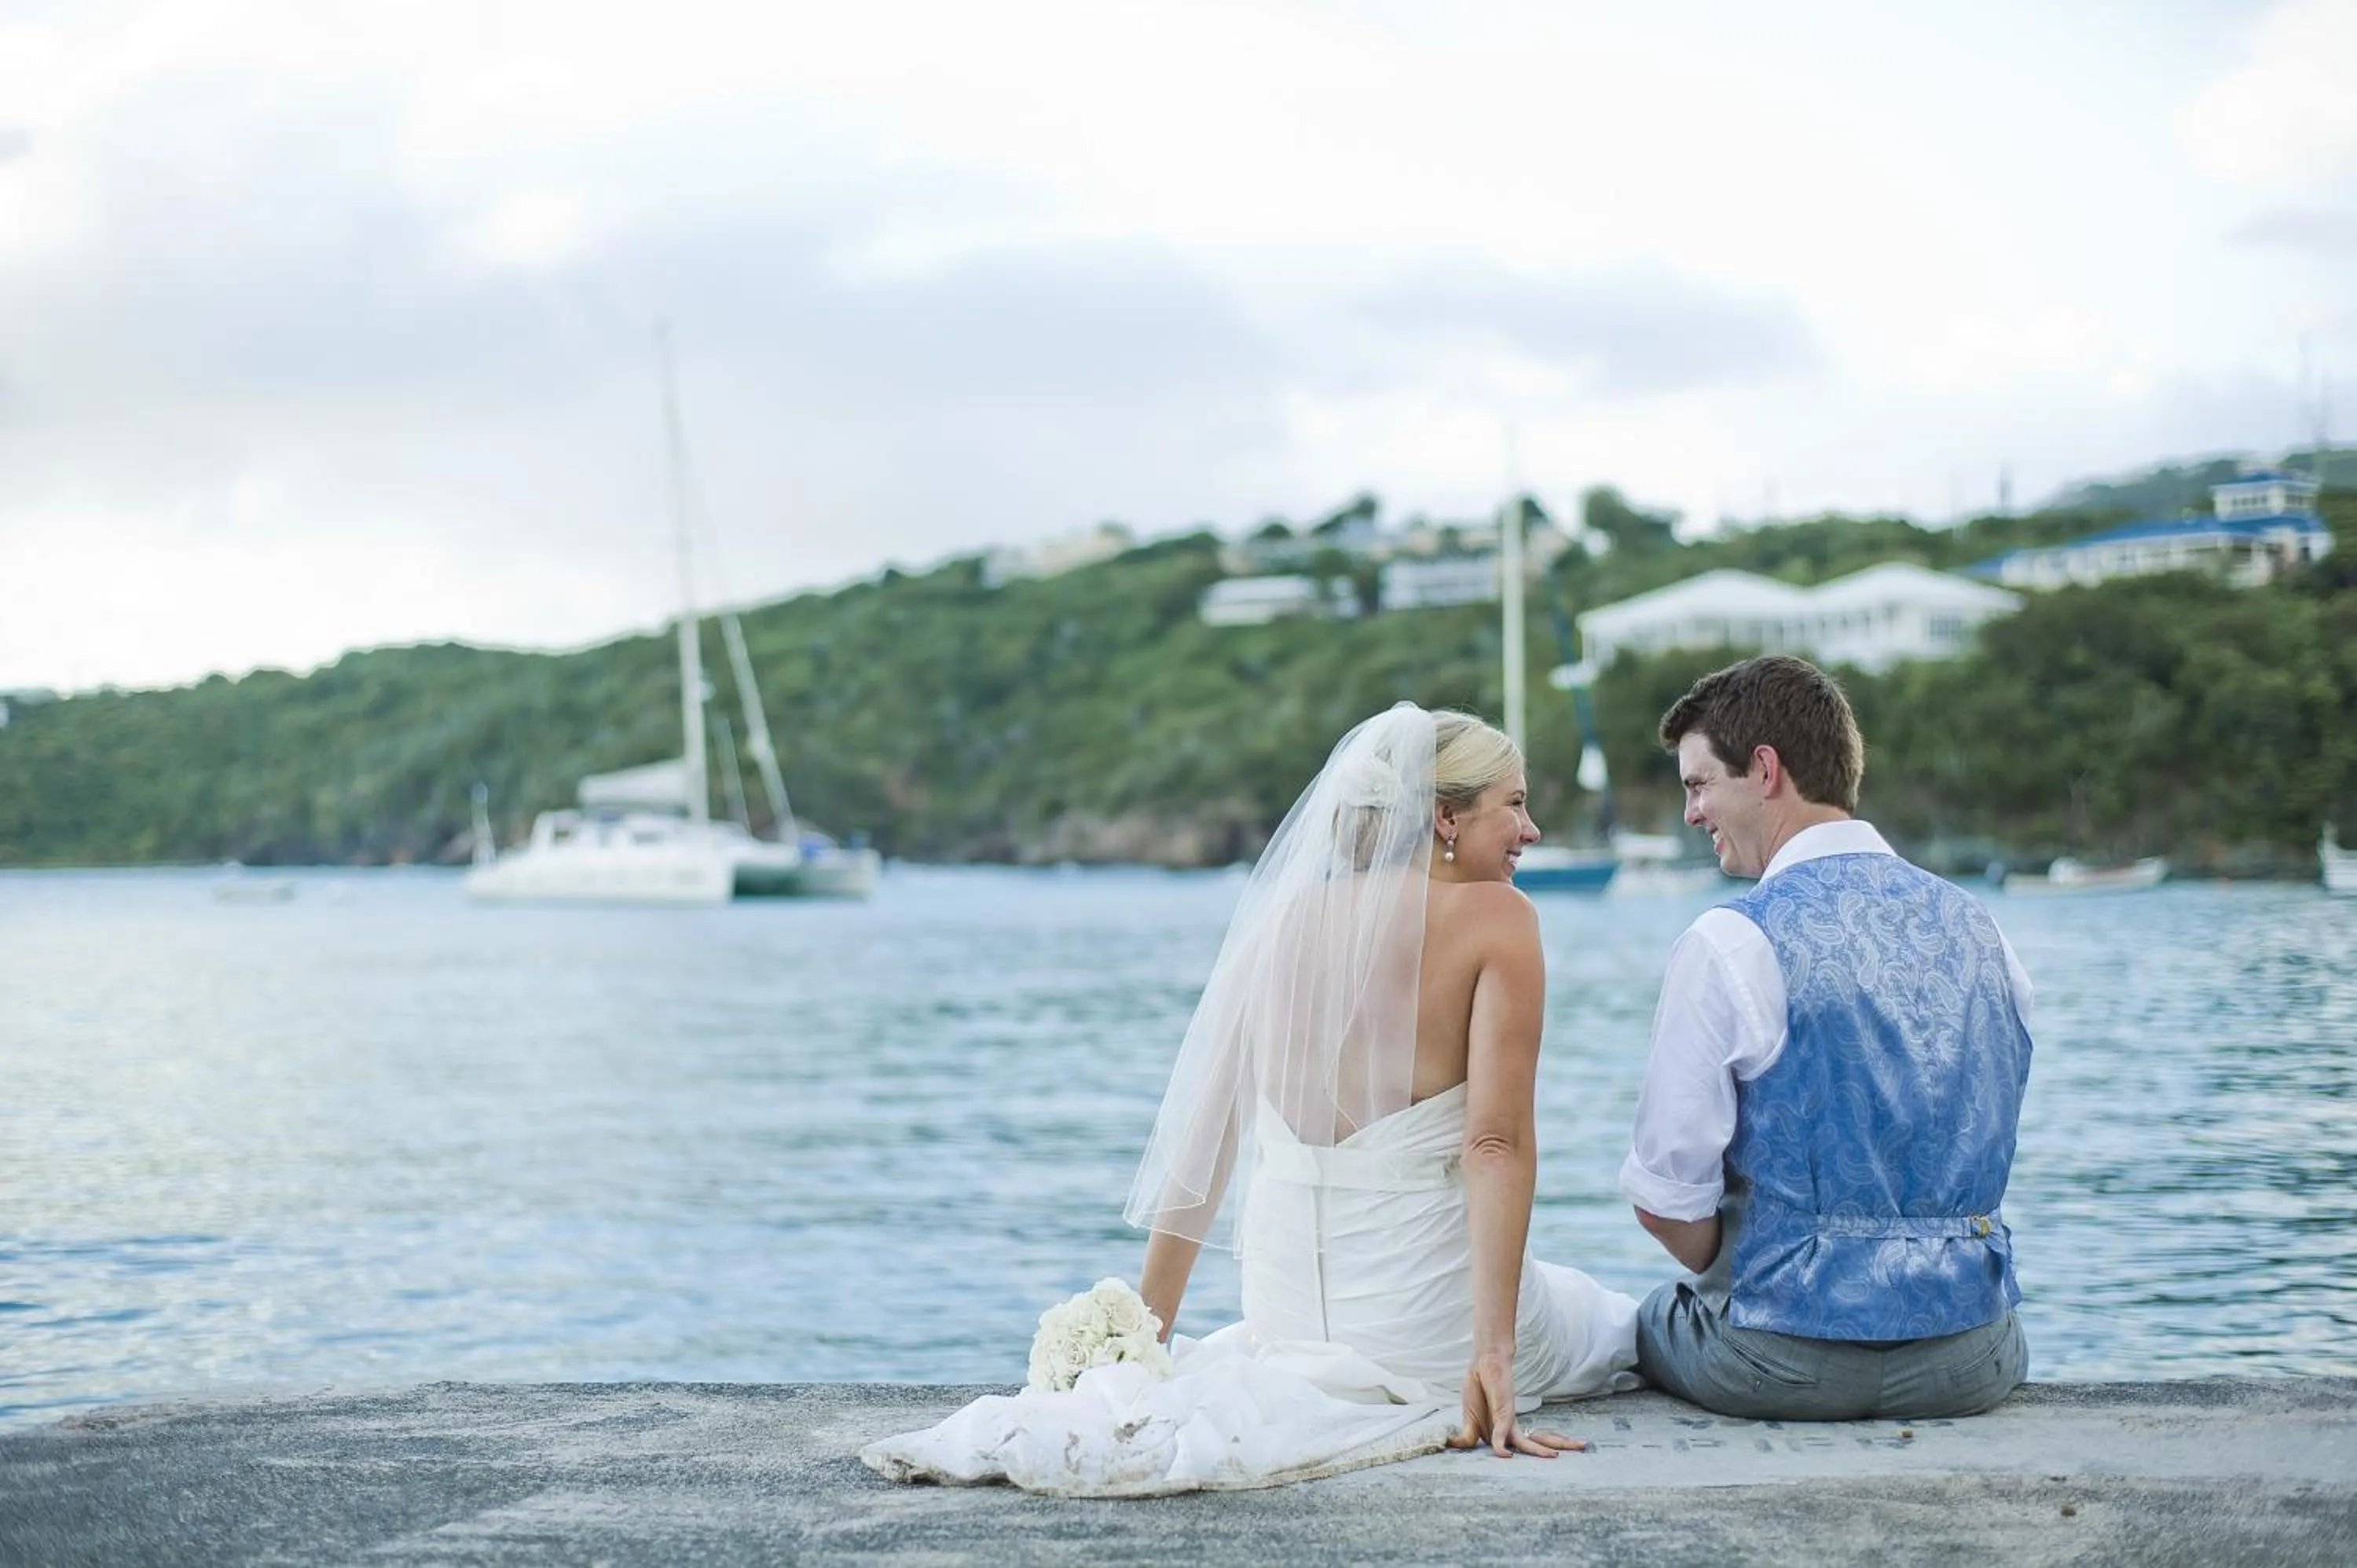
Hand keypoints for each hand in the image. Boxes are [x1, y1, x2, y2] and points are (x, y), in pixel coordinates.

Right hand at [1445, 1351, 1592, 1458]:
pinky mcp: (1502, 1413)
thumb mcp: (1469, 1419)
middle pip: (1538, 1440)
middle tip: (1585, 1445)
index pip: (1528, 1443)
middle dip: (1561, 1445)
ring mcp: (1508, 1421)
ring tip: (1555, 1457)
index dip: (1541, 1449)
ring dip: (1541, 1451)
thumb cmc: (1478, 1389)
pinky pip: (1501, 1435)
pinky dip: (1501, 1447)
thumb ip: (1468, 1434)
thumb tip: (1456, 1445)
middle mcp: (1512, 1427)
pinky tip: (1503, 1455)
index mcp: (1507, 1429)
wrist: (1483, 1362)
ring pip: (1527, 1442)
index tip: (1557, 1454)